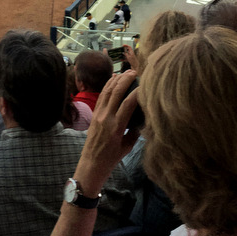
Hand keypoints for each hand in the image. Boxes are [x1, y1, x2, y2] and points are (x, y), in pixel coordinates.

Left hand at [76, 70, 143, 187]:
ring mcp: (98, 115)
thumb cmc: (111, 158)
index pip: (127, 104)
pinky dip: (107, 86)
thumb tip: (143, 120)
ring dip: (116, 80)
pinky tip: (113, 79)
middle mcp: (106, 118)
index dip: (137, 92)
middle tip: (135, 72)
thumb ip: (135, 132)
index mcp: (116, 127)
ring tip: (126, 72)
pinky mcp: (94, 114)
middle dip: (125, 80)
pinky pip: (101, 96)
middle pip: (116, 93)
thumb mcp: (128, 147)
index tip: (145, 84)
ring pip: (107, 92)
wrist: (91, 164)